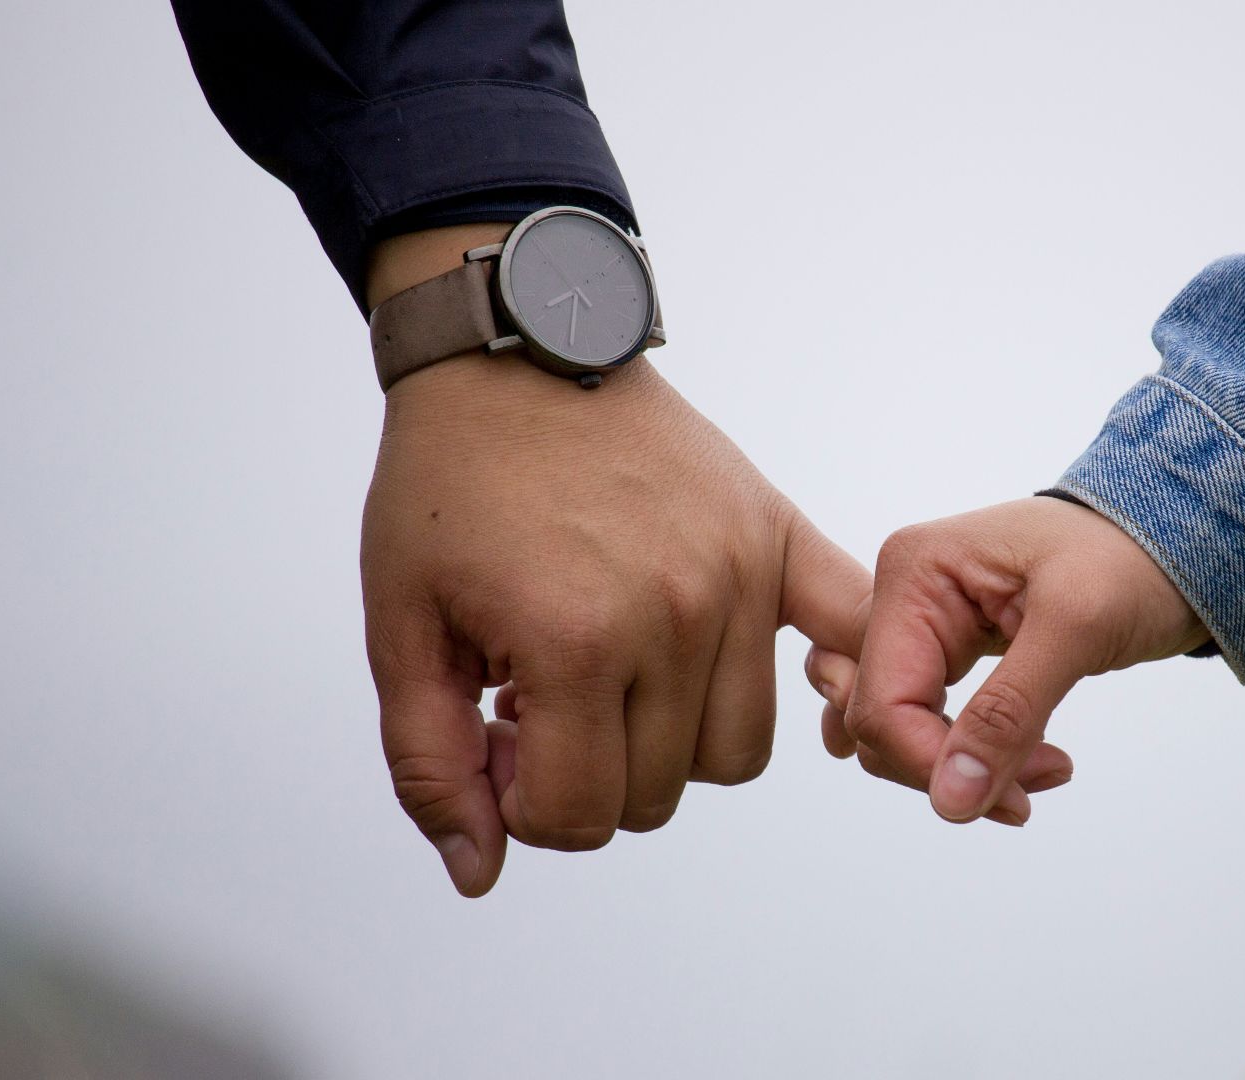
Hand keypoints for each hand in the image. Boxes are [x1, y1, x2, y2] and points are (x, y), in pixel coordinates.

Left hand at [362, 229, 869, 895]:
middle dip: (590, 775)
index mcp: (577, 641)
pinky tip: (747, 667)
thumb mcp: (402, 630)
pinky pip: (843, 632)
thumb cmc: (449, 487)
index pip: (581, 816)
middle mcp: (677, 615)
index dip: (524, 803)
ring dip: (674, 743)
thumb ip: (432, 766)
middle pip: (659, 795)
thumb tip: (483, 872)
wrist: (515, 356)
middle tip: (546, 700)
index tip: (499, 737)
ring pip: (736, 752)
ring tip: (617, 673)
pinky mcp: (777, 534)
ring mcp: (740, 575)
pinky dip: (829, 672)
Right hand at [817, 497, 1207, 824]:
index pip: (882, 703)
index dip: (933, 765)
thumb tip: (950, 799)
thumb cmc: (1130, 559)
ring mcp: (922, 625)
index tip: (1014, 799)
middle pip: (881, 724)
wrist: (1172, 544)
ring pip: (901, 733)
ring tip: (1047, 767)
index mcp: (914, 573)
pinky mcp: (947, 651)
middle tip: (1040, 782)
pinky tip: (1027, 757)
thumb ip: (1007, 713)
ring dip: (966, 769)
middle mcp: (903, 596)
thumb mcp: (1077, 628)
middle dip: (955, 768)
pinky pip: (930, 724)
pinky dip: (972, 755)